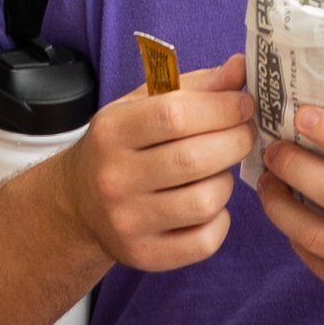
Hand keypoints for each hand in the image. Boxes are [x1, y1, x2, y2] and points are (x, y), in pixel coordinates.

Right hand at [55, 55, 254, 271]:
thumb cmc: (123, 146)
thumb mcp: (143, 106)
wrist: (79, 204)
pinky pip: (206, 241)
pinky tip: (208, 205)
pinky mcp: (146, 255)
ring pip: (206, 201)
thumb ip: (194, 86)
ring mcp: (129, 222)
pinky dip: (219, 221)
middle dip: (236, 141)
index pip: (175, 114)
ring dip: (226, 182)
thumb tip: (240, 68)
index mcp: (112, 132)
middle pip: (195, 159)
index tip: (243, 104)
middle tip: (244, 133)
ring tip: (218, 171)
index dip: (221, 107)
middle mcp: (115, 178)